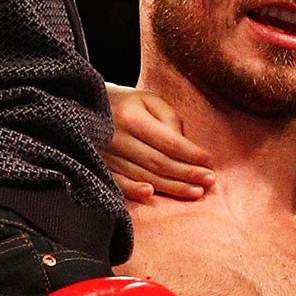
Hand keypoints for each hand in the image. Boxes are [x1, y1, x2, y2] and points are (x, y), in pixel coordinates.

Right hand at [105, 84, 215, 200]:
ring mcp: (106, 155)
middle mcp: (117, 138)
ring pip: (144, 176)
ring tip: (196, 192)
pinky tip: (151, 195)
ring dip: (172, 186)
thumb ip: (169, 119)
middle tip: (210, 181)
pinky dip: (133, 190)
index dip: (190, 154)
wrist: (86, 106)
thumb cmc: (127, 103)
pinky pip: (118, 183)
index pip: (168, 142)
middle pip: (158, 162)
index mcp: (132, 117)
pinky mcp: (99, 167)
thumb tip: (184, 147)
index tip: (209, 162)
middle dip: (187, 173)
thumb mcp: (149, 100)